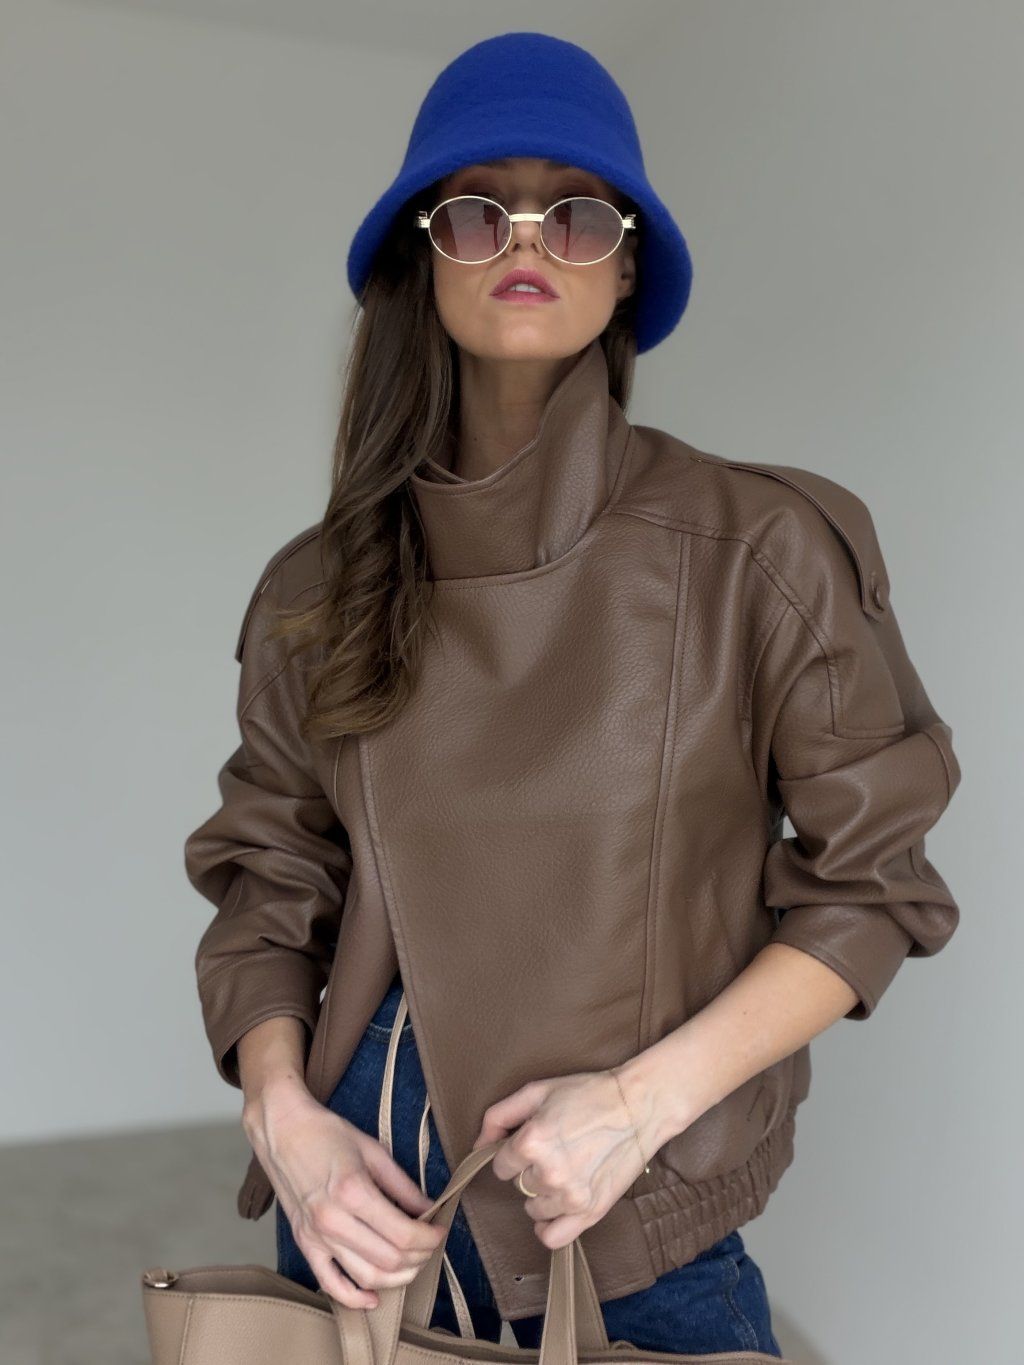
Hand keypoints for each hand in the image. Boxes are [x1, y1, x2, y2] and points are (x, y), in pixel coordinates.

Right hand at [244, 1081, 445, 1307]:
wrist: (283, 1131)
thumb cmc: (327, 1133)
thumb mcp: (374, 1150)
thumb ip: (403, 1185)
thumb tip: (428, 1209)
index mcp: (354, 1191)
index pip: (403, 1233)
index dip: (429, 1238)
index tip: (440, 1230)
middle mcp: (334, 1219)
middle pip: (389, 1259)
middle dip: (419, 1257)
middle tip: (429, 1245)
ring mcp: (317, 1236)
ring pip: (366, 1277)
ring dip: (396, 1278)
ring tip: (411, 1265)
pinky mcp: (304, 1243)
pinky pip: (330, 1283)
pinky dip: (353, 1298)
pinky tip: (373, 1298)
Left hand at [469, 1068, 655, 1248]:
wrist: (639, 1106)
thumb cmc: (588, 1094)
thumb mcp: (538, 1091)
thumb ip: (499, 1116)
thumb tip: (478, 1145)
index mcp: (532, 1141)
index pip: (500, 1165)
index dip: (513, 1152)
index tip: (532, 1142)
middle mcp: (548, 1172)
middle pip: (518, 1185)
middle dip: (530, 1169)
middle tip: (556, 1149)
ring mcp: (570, 1195)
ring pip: (533, 1208)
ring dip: (542, 1193)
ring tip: (565, 1169)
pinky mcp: (590, 1211)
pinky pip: (553, 1237)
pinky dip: (549, 1225)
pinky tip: (557, 1206)